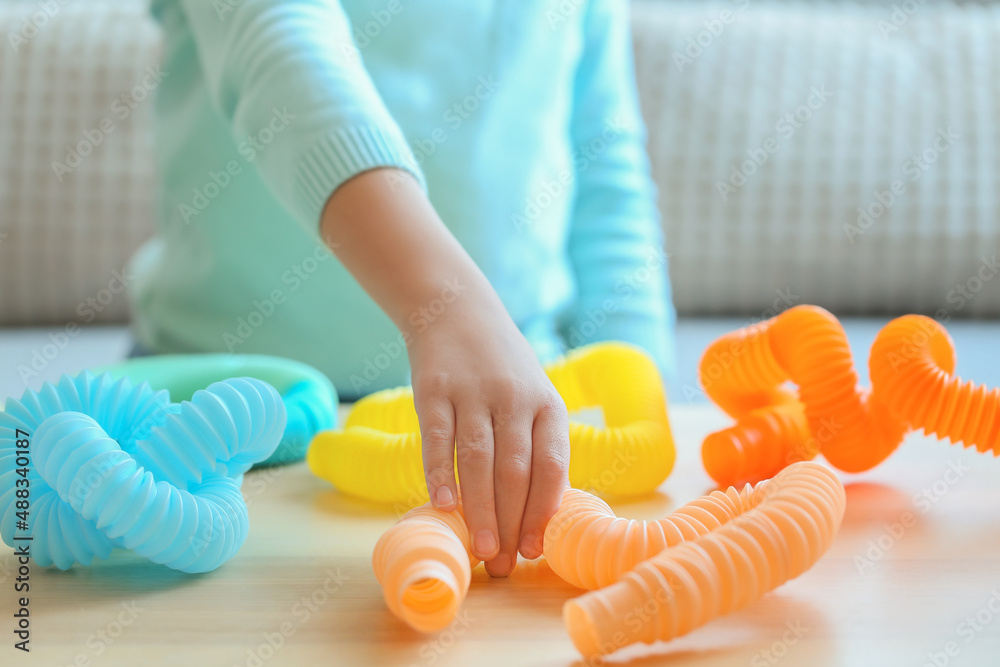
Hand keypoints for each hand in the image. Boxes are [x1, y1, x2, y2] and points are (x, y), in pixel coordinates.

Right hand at [408, 298, 569, 576]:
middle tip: (501, 565)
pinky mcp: (434, 390)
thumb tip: (538, 515)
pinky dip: (440, 474)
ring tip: (480, 550)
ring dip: (481, 510)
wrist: (457, 312)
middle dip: (510, 523)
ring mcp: (473, 393)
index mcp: (546, 405)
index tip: (533, 551)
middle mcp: (514, 398)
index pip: (551, 466)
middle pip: (515, 472)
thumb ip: (538, 447)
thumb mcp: (533, 398)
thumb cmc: (501, 370)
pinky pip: (438, 439)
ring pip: (479, 461)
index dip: (542, 512)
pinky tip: (443, 506)